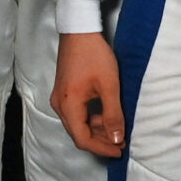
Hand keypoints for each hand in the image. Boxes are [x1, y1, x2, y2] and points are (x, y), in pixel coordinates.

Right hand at [52, 31, 124, 156]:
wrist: (79, 30)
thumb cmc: (94, 55)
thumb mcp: (109, 86)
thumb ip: (113, 114)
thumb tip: (117, 138)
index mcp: (68, 106)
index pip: (83, 138)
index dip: (102, 148)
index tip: (119, 150)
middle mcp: (59, 105)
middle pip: (78, 133)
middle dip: (100, 141)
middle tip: (121, 143)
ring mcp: (60, 99)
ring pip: (78, 124)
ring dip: (96, 130)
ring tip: (117, 130)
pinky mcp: (64, 92)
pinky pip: (77, 113)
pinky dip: (91, 119)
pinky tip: (106, 116)